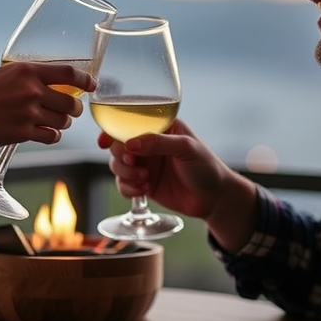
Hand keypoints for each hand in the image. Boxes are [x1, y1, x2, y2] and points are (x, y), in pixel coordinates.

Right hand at [0, 62, 94, 146]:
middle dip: (74, 108)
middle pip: (70, 102)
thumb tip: (45, 83)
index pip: (67, 73)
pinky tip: (46, 133)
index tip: (92, 84)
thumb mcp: (3, 74)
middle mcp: (32, 91)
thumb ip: (26, 78)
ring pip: (63, 121)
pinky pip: (51, 136)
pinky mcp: (24, 132)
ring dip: (62, 123)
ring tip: (54, 122)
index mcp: (27, 71)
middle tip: (71, 110)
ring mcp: (29, 113)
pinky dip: (52, 136)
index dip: (84, 79)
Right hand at [98, 119, 256, 250]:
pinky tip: (144, 190)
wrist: (215, 199)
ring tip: (145, 179)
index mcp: (159, 127)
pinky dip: (128, 188)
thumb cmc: (206, 166)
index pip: (129, 121)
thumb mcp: (186, 148)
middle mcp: (148, 143)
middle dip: (119, 155)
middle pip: (117, 144)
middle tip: (132, 162)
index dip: (112, 129)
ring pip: (116, 165)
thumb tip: (130, 144)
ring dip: (125, 173)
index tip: (105, 142)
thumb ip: (159, 142)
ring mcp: (144, 164)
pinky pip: (123, 184)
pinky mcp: (143, 183)